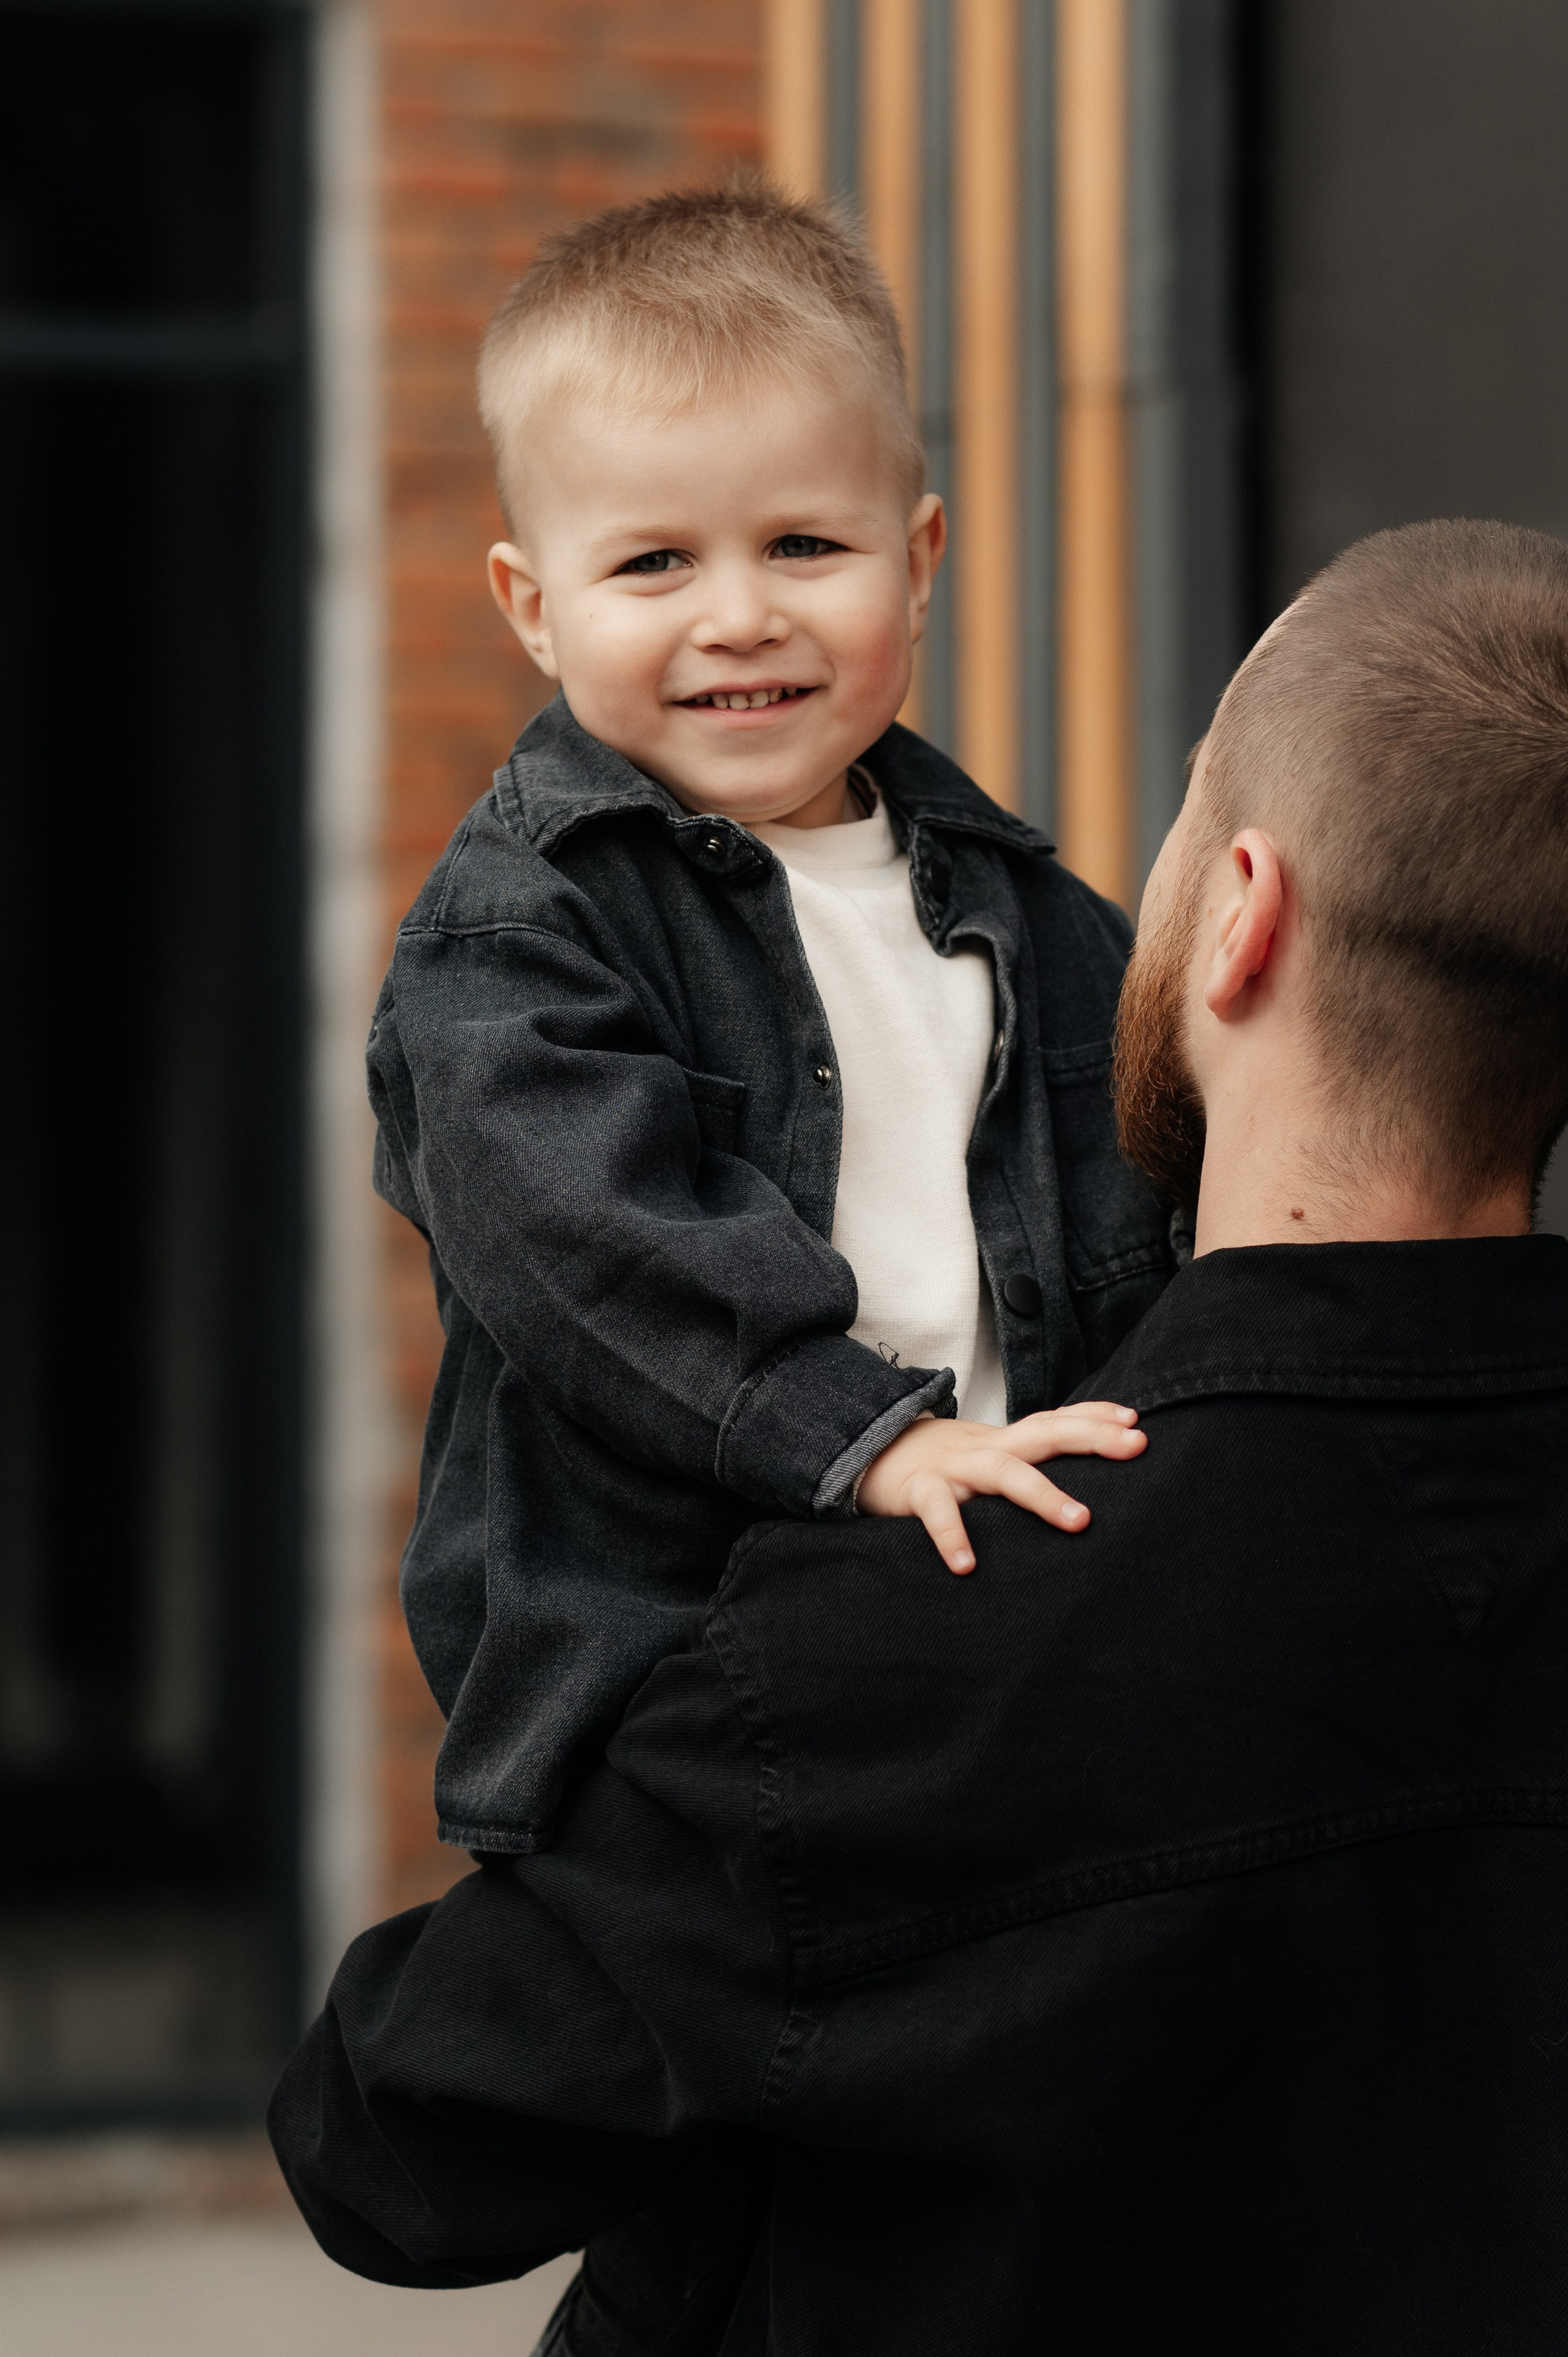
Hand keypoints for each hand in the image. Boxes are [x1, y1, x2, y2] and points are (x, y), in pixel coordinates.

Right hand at [855, 1403, 1145, 1574]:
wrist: (871, 1456)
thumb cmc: (945, 1467)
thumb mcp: (990, 1457)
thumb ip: (1028, 1462)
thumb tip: (1084, 1482)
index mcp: (1006, 1441)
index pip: (1056, 1419)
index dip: (1096, 1416)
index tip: (1136, 1420)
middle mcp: (986, 1447)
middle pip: (1044, 1432)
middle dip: (1092, 1437)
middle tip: (1136, 1446)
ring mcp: (954, 1467)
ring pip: (1002, 1471)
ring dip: (1042, 1493)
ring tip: (1079, 1521)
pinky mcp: (918, 1490)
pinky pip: (938, 1511)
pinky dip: (951, 1536)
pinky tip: (967, 1565)